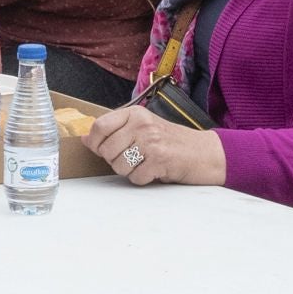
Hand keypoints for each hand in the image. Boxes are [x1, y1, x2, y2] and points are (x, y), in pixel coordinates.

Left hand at [85, 104, 226, 186]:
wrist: (205, 153)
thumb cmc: (172, 142)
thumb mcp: (143, 128)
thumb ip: (116, 131)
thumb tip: (87, 139)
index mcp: (135, 114)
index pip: (100, 126)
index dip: (95, 143)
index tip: (102, 150)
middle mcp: (142, 124)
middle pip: (106, 150)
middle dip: (115, 161)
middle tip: (133, 159)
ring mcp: (151, 141)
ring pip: (119, 166)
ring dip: (130, 171)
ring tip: (145, 164)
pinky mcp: (160, 159)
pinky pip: (136, 177)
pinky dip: (143, 179)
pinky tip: (155, 170)